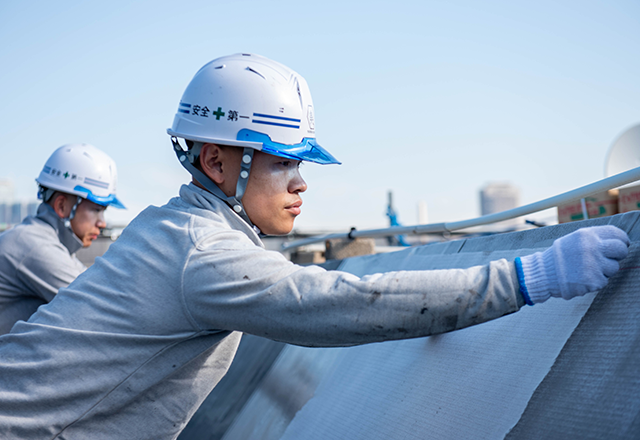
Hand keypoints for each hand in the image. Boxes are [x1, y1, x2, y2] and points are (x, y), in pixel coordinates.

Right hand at [515, 225, 629, 304]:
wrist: (543, 274)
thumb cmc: (559, 257)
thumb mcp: (573, 239)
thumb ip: (593, 238)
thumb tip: (617, 240)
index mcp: (587, 235)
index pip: (617, 234)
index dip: (622, 240)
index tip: (621, 244)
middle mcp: (592, 248)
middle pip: (621, 250)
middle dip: (618, 254)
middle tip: (609, 258)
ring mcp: (593, 265)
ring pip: (614, 267)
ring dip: (605, 270)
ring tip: (587, 269)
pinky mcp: (593, 281)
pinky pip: (604, 280)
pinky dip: (595, 281)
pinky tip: (582, 278)